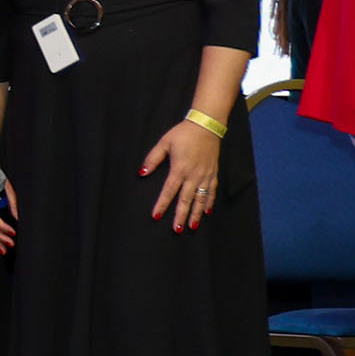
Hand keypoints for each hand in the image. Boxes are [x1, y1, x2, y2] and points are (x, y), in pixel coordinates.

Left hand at [144, 117, 224, 231]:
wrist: (206, 127)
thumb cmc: (183, 134)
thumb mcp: (164, 143)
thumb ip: (152, 159)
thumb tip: (141, 172)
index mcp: (179, 169)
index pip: (168, 191)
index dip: (162, 204)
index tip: (156, 216)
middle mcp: (193, 176)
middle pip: (186, 200)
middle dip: (180, 215)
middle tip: (177, 229)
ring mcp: (205, 176)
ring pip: (200, 199)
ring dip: (195, 214)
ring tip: (191, 226)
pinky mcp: (213, 174)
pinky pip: (211, 192)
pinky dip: (209, 203)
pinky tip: (206, 213)